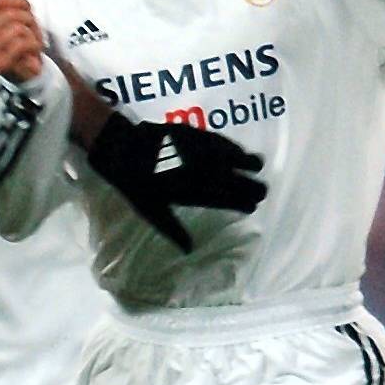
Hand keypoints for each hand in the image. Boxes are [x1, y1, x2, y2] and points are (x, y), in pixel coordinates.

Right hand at [0, 0, 43, 83]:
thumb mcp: (15, 19)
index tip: (27, 9)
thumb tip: (19, 1)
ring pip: (17, 29)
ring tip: (33, 40)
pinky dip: (34, 44)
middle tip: (33, 29)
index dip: (18, 2)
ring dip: (33, 33)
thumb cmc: (19, 41)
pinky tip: (33, 49)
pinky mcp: (0, 64)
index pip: (0, 1)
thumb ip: (14, 5)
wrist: (23, 71)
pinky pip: (22, 44)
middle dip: (28, 19)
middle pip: (11, 15)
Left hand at [87, 114, 266, 251]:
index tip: (253, 206)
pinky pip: (218, 141)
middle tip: (263, 190)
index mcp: (193, 193)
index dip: (241, 202)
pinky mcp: (193, 134)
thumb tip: (189, 250)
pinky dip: (231, 146)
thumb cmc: (134, 184)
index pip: (225, 199)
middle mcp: (200, 172)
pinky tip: (237, 149)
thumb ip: (174, 230)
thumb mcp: (152, 212)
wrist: (121, 149)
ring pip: (229, 157)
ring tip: (259, 165)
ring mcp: (198, 152)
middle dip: (250, 185)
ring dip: (246, 161)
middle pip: (232, 179)